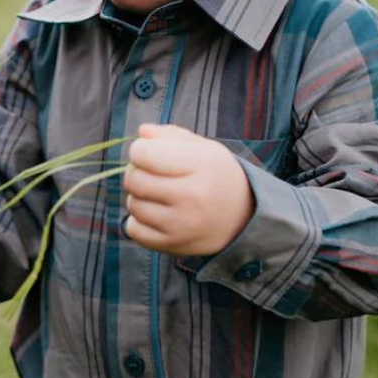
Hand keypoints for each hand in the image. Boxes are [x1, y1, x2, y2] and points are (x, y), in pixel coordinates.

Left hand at [123, 123, 254, 255]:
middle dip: (136, 171)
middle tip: (149, 172)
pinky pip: (134, 230)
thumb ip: (171, 136)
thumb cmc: (217, 175)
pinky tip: (155, 213)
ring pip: (133, 205)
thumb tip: (142, 132)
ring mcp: (181, 224)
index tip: (149, 151)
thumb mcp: (204, 148)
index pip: (144, 154)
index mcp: (200, 165)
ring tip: (157, 193)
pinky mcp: (173, 245)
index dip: (140, 149)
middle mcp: (191, 196)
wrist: (244, 217)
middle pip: (134, 180)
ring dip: (139, 196)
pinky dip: (138, 220)